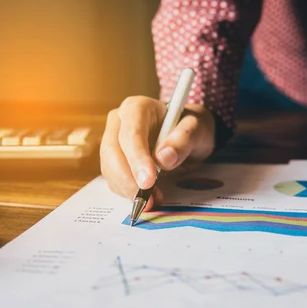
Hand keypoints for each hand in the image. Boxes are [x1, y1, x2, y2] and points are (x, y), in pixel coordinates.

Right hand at [100, 97, 215, 208]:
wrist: (187, 135)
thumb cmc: (191, 128)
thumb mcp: (198, 130)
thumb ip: (184, 139)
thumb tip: (163, 158)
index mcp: (138, 107)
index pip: (131, 133)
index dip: (137, 158)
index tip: (148, 181)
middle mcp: (119, 121)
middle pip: (112, 151)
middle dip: (128, 179)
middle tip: (147, 200)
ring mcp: (113, 139)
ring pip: (109, 167)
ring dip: (127, 189)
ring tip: (153, 200)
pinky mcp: (113, 159)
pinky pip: (113, 178)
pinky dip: (127, 192)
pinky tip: (148, 196)